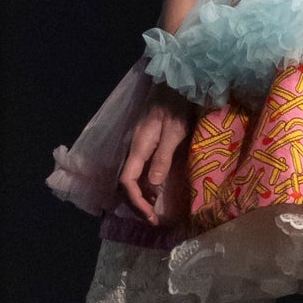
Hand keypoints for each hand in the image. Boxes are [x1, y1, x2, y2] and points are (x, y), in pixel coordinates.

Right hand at [118, 87, 193, 226]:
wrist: (175, 83)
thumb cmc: (177, 105)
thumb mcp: (175, 131)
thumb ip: (163, 157)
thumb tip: (153, 185)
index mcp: (139, 147)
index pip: (127, 182)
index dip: (136, 202)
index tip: (150, 216)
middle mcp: (134, 148)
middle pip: (125, 183)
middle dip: (135, 204)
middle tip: (152, 219)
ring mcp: (138, 145)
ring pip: (130, 177)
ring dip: (139, 196)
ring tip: (153, 209)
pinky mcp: (145, 142)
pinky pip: (138, 169)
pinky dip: (143, 184)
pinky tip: (155, 189)